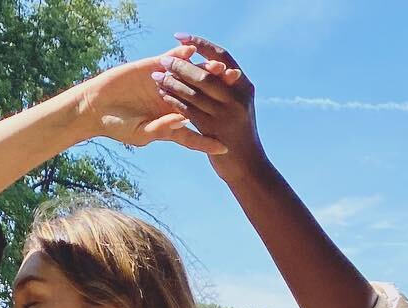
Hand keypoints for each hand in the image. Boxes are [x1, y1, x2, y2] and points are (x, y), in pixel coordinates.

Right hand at [75, 56, 228, 153]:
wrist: (98, 106)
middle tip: (236, 91)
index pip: (195, 133)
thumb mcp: (140, 133)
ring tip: (222, 68)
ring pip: (191, 77)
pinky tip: (195, 50)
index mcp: (172, 123)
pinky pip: (172, 59)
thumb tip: (183, 120)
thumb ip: (162, 128)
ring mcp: (167, 84)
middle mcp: (174, 103)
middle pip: (201, 100)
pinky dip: (183, 54)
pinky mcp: (154, 68)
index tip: (225, 148)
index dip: (208, 140)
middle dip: (218, 96)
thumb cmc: (118, 126)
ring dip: (207, 72)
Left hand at [152, 37, 264, 181]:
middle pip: (205, 73)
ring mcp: (226, 115)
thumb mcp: (241, 108)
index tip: (180, 38)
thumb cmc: (243, 137)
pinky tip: (163, 95)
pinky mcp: (214, 131)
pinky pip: (189, 111)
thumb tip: (214, 67)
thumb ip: (229, 89)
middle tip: (163, 60)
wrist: (250, 168)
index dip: (200, 44)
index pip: (221, 57)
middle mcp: (237, 98)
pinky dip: (175, 101)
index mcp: (245, 87)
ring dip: (174, 82)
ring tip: (157, 76)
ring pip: (195, 92)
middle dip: (182, 65)